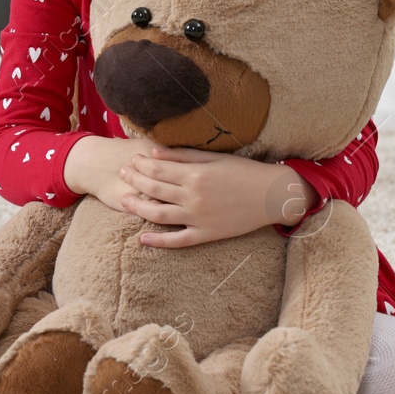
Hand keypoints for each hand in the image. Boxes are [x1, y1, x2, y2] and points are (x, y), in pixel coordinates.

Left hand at [119, 146, 319, 247]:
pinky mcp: (207, 235)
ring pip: (159, 215)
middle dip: (134, 181)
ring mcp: (199, 219)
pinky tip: (143, 238)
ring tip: (124, 201)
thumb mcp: (215, 158)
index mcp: (195, 175)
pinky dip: (159, 241)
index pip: (157, 169)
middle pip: (154, 190)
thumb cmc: (244, 171)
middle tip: (122, 174)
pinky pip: (178, 241)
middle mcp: (193, 198)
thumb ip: (183, 156)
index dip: (140, 165)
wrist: (272, 195)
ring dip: (138, 208)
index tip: (131, 160)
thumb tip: (154, 152)